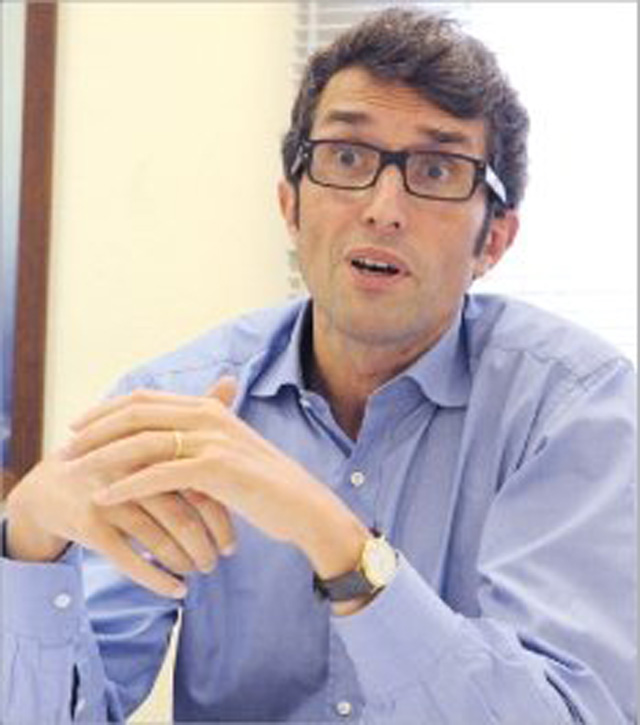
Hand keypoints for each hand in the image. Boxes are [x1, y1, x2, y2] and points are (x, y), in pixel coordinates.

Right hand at [5, 381, 237, 598]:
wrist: (54, 487)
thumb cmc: (116, 459)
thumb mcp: (151, 433)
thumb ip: (191, 411)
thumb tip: (230, 380)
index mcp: (149, 444)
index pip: (195, 480)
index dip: (220, 507)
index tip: (236, 530)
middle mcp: (130, 468)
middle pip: (180, 509)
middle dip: (206, 538)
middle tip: (224, 556)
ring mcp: (108, 496)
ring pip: (157, 537)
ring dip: (185, 559)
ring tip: (203, 571)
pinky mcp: (91, 523)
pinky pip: (128, 558)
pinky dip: (156, 578)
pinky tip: (177, 591)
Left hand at [63, 379, 368, 579]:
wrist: (304, 506)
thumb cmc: (265, 484)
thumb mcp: (231, 451)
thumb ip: (201, 437)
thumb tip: (166, 436)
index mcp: (210, 407)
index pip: (145, 398)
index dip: (107, 409)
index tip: (78, 425)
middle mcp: (209, 416)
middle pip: (137, 413)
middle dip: (95, 428)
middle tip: (66, 447)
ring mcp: (214, 440)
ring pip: (142, 442)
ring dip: (101, 456)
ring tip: (74, 472)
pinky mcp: (217, 469)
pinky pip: (158, 475)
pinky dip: (126, 486)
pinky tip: (103, 498)